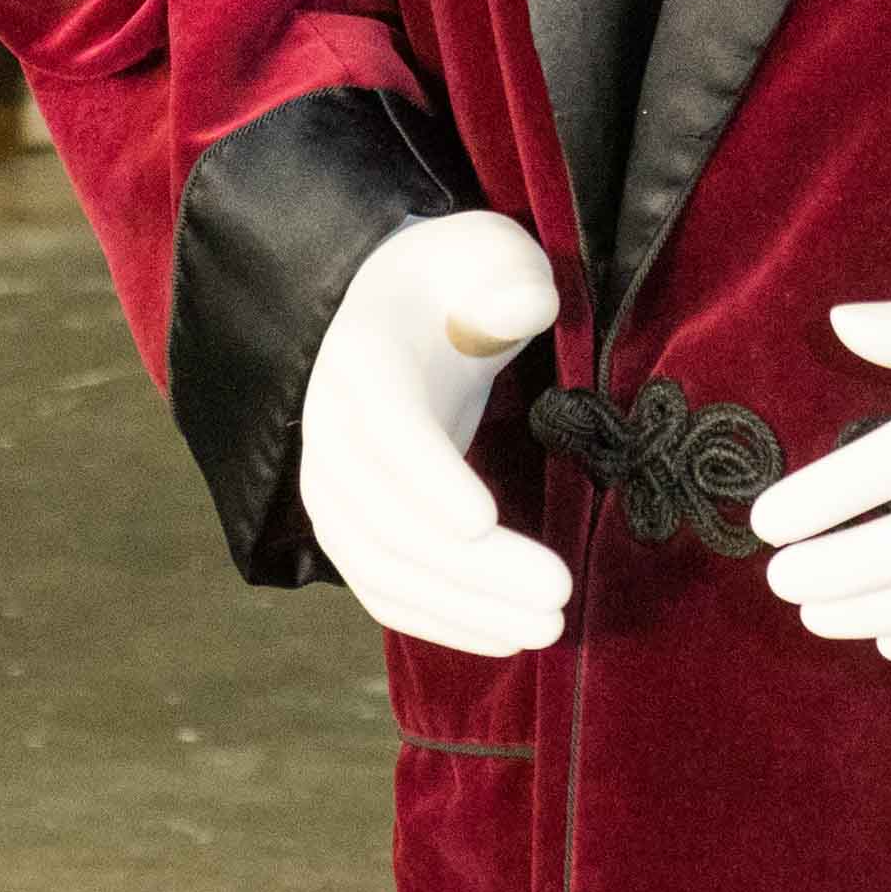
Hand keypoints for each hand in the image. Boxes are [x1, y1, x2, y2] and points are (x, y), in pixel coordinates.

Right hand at [299, 210, 573, 657]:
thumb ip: (507, 279)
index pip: (387, 427)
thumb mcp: (489, 254)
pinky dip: (442, 621)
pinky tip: (507, 637)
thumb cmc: (457, 281)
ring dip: (465, 608)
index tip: (483, 521)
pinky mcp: (353, 529)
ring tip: (550, 625)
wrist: (396, 310)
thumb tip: (522, 308)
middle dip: (472, 568)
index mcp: (362, 358)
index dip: (427, 477)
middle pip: (388, 518)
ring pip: (385, 569)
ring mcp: (334, 489)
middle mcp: (331, 431)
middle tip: (560, 592)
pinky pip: (386, 590)